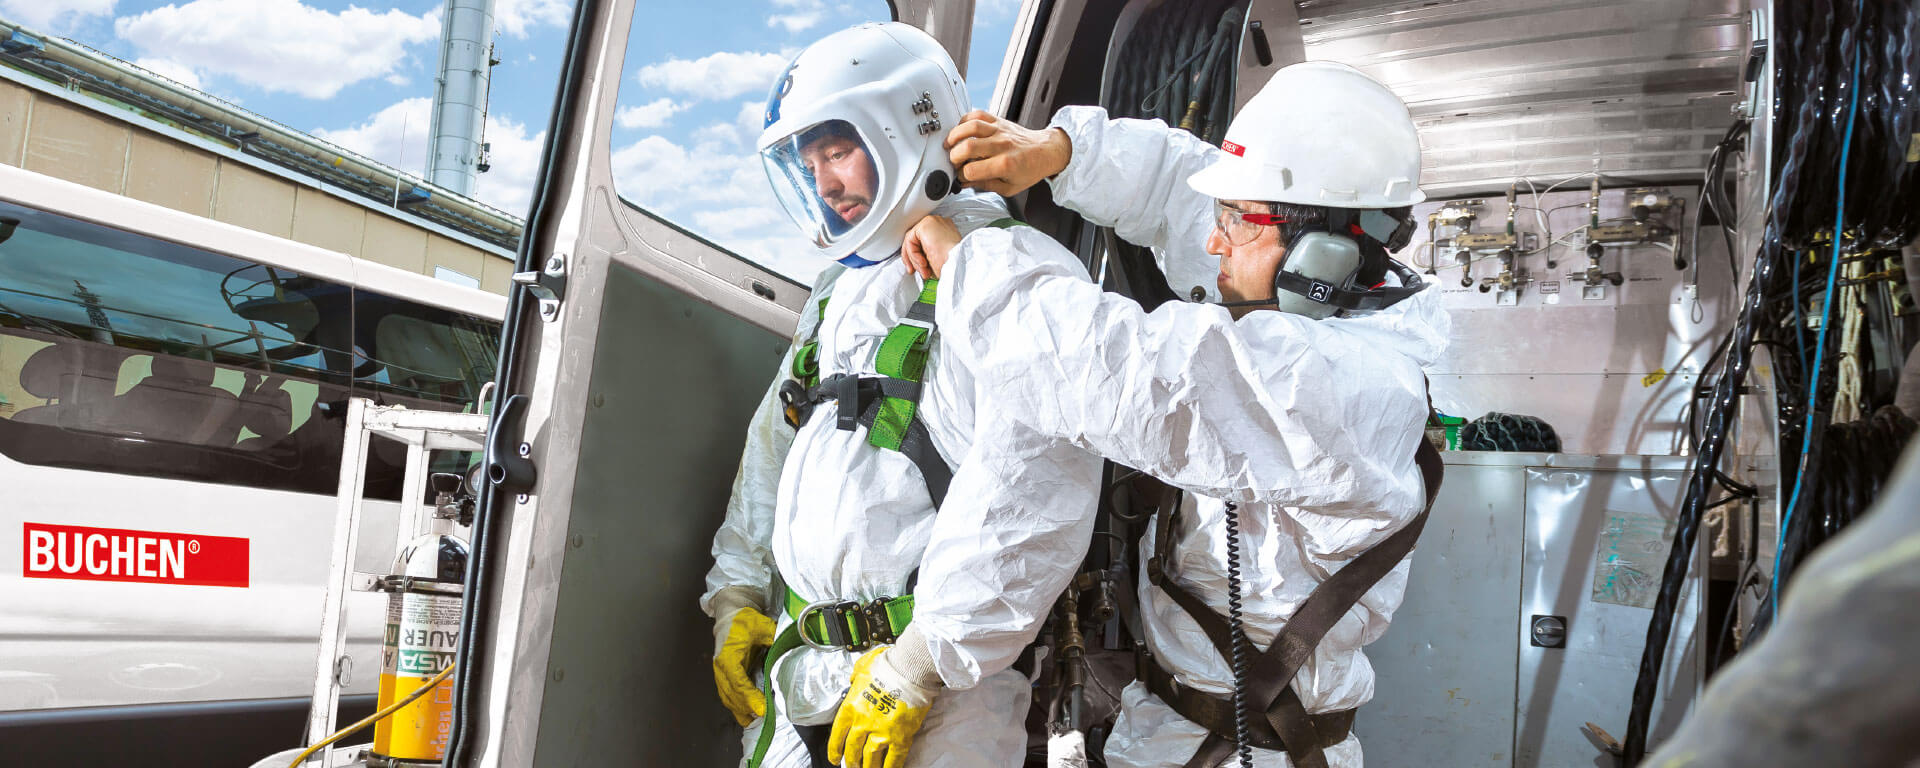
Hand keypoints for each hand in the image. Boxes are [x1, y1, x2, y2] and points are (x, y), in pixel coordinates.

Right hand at [711, 605, 775, 726]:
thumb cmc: (744, 621)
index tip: (762, 708)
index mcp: (727, 656)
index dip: (749, 697)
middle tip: (766, 716)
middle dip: (747, 707)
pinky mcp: (723, 677)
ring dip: (742, 710)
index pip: (738, 682)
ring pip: (728, 698)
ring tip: (759, 719)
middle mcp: (720, 668)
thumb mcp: (761, 625)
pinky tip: (748, 715)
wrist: (728, 616)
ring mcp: (720, 674)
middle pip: (732, 695)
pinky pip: (728, 696)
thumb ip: (773, 636)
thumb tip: (787, 646)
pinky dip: (737, 707)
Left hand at [828, 646, 939, 767]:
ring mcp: (881, 732)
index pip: (837, 735)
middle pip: (853, 750)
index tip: (835, 758)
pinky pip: (893, 759)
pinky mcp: (900, 737)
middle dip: (851, 761)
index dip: (835, 750)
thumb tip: (854, 680)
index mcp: (851, 707)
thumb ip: (855, 678)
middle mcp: (863, 723)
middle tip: (852, 766)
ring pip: (870, 758)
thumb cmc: (887, 664)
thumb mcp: (861, 667)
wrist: (909, 667)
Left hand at [901, 215, 960, 279]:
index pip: (926, 240)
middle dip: (914, 259)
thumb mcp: (938, 260)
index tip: (921, 268)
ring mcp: (933, 222)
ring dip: (915, 260)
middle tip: (920, 272)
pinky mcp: (925, 225)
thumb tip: (919, 259)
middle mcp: (940, 224)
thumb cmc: (953, 266)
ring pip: (912, 241)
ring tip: (925, 270)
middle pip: (917, 239)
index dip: (920, 255)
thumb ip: (928, 255)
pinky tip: (923, 263)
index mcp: (946, 231)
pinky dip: (913, 255)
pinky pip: (910, 240)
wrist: (959, 266)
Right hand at [946, 110, 1072, 196]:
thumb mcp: (1010, 188)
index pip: (972, 170)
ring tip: (950, 145)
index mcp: (1006, 164)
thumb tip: (966, 183)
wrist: (1046, 151)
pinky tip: (961, 130)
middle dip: (954, 157)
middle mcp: (1002, 145)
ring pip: (970, 127)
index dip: (962, 176)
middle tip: (953, 162)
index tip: (961, 177)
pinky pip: (978, 114)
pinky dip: (965, 120)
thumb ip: (986, 185)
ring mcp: (1000, 130)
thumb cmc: (1030, 169)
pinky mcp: (999, 121)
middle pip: (968, 147)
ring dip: (955, 136)